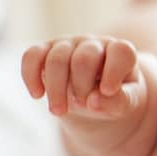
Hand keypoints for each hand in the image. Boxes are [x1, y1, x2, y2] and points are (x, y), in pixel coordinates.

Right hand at [21, 36, 144, 119]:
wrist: (94, 98)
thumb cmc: (114, 97)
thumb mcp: (125, 103)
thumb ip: (118, 102)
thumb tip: (94, 101)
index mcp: (121, 53)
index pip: (121, 52)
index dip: (114, 71)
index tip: (108, 91)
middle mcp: (95, 44)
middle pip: (84, 59)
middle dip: (81, 87)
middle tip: (82, 106)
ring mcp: (69, 44)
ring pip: (57, 58)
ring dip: (56, 89)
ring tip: (59, 111)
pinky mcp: (46, 50)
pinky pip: (32, 55)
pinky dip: (31, 76)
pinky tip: (37, 95)